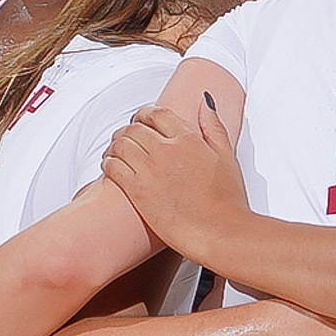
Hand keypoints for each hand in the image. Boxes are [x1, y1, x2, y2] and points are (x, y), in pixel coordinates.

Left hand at [101, 98, 249, 250]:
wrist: (220, 232)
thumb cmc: (227, 201)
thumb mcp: (227, 156)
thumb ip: (214, 126)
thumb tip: (206, 102)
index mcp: (187, 139)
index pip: (157, 114)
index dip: (145, 114)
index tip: (143, 118)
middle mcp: (165, 150)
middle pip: (135, 128)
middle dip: (128, 129)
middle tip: (127, 136)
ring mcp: (149, 170)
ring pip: (120, 144)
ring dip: (115, 145)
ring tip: (117, 151)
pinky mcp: (137, 190)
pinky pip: (112, 167)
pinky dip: (108, 163)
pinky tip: (112, 166)